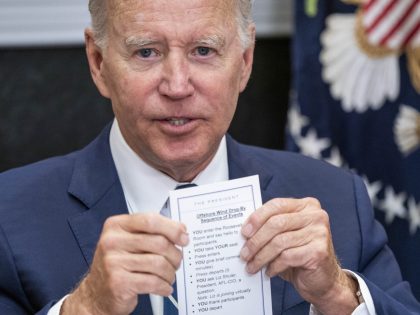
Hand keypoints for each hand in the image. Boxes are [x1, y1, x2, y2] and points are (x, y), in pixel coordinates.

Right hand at [62, 213, 188, 314]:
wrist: (96, 293)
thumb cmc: (117, 264)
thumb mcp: (128, 241)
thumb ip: (151, 232)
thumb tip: (180, 230)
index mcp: (116, 225)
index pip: (150, 220)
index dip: (172, 228)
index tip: (183, 237)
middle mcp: (112, 241)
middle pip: (159, 242)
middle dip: (175, 255)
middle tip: (176, 261)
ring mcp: (113, 262)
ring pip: (158, 263)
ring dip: (170, 273)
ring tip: (168, 276)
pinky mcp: (118, 282)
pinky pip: (153, 282)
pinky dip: (164, 286)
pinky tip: (163, 287)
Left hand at [240, 198, 358, 313]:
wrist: (324, 279)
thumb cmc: (299, 254)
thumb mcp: (286, 235)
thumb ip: (271, 226)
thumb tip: (244, 230)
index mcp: (307, 205)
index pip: (277, 205)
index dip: (257, 217)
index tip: (244, 232)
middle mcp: (316, 216)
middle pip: (276, 223)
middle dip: (256, 240)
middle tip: (244, 254)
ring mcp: (320, 233)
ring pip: (279, 242)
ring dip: (261, 256)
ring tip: (251, 266)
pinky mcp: (319, 252)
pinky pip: (287, 257)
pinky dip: (274, 266)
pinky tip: (269, 271)